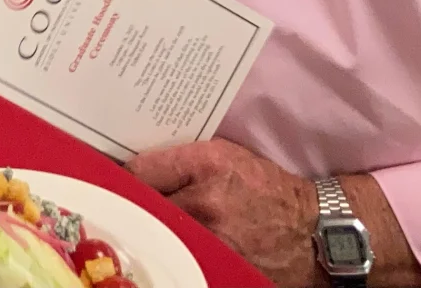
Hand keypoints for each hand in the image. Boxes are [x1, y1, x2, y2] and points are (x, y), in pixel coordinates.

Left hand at [128, 139, 318, 286]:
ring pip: (156, 234)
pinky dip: (167, 251)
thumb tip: (134, 166)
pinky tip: (163, 248)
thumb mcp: (224, 156)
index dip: (120, 176)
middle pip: (142, 206)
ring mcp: (210, 239)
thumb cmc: (264, 186)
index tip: (110, 180)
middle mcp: (205, 202)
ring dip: (145, 230)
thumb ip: (179, 160)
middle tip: (114, 206)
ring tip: (137, 226)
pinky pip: (177, 256)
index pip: (140, 170)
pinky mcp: (216, 264)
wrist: (310, 230)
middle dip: (128, 206)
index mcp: (206, 165)